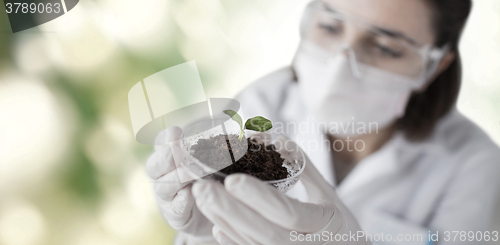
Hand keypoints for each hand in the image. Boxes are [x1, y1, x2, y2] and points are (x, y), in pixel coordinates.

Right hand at [146, 127, 213, 238]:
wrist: (212, 213)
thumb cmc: (213, 178)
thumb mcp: (216, 159)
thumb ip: (222, 145)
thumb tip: (249, 131)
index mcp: (171, 155)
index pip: (161, 141)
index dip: (167, 137)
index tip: (177, 133)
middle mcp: (164, 174)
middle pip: (155, 164)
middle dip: (167, 157)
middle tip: (180, 152)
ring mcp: (167, 196)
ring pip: (162, 185)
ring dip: (177, 177)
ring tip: (190, 174)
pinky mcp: (175, 214)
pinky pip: (175, 207)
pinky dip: (183, 200)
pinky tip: (191, 194)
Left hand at [191, 135, 370, 244]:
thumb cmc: (340, 225)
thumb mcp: (330, 196)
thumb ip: (305, 168)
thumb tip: (278, 139)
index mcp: (322, 225)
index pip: (287, 212)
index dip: (259, 197)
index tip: (232, 180)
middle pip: (262, 231)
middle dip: (230, 209)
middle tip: (202, 188)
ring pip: (251, 242)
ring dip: (224, 220)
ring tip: (202, 199)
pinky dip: (232, 239)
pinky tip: (216, 224)